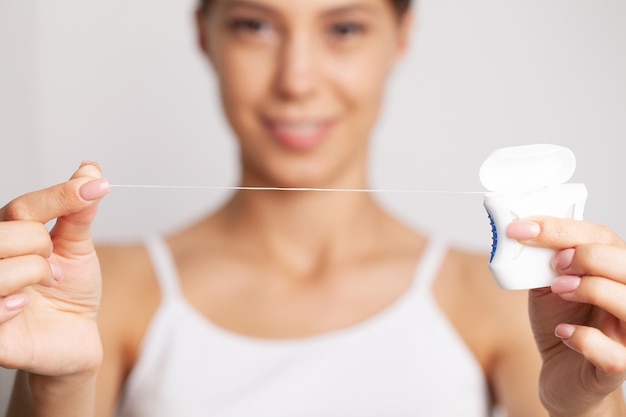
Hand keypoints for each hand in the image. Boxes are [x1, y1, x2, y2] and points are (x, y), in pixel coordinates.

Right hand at [0, 162, 108, 377]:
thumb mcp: (78, 248)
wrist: (74, 336)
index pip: (24, 206)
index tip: (97, 186)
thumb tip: (90, 169)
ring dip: (35, 275)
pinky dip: (12, 305)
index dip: (62, 195)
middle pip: (13, 231)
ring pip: (2, 267)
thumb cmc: (70, 290)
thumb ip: (79, 211)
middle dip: (44, 247)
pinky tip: (24, 307)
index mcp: (8, 234)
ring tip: (45, 287)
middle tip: (55, 267)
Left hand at [510, 217, 625, 415]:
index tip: (523, 229)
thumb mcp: (548, 284)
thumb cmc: (561, 322)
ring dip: (591, 289)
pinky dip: (585, 340)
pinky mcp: (617, 367)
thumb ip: (543, 261)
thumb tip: (520, 232)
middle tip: (555, 264)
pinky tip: (562, 332)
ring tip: (559, 289)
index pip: (602, 237)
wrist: (561, 372)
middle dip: (587, 256)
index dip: (562, 229)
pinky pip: (615, 355)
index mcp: (613, 272)